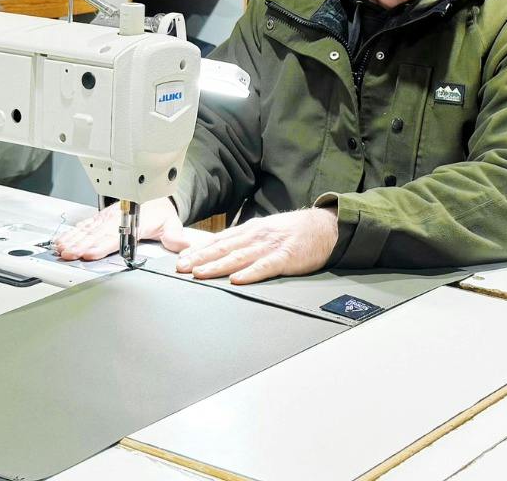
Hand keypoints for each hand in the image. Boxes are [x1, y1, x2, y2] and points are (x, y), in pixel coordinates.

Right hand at [52, 197, 202, 261]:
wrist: (154, 194)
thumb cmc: (160, 211)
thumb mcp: (171, 222)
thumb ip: (174, 235)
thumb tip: (182, 244)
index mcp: (134, 221)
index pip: (115, 236)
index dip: (102, 245)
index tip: (91, 253)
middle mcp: (116, 219)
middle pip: (97, 234)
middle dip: (82, 245)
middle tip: (69, 255)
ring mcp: (106, 218)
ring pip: (87, 230)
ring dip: (74, 240)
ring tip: (62, 249)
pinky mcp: (100, 219)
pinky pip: (84, 225)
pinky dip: (72, 233)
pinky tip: (62, 241)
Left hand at [175, 208, 338, 284]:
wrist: (325, 227)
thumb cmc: (294, 231)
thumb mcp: (266, 230)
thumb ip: (245, 240)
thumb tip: (220, 249)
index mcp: (251, 230)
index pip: (219, 240)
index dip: (198, 249)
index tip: (180, 258)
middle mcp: (257, 236)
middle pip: (224, 248)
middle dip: (200, 258)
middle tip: (181, 268)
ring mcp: (271, 246)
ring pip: (239, 257)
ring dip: (218, 266)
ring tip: (200, 273)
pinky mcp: (286, 257)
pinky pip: (265, 266)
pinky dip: (250, 273)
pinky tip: (237, 279)